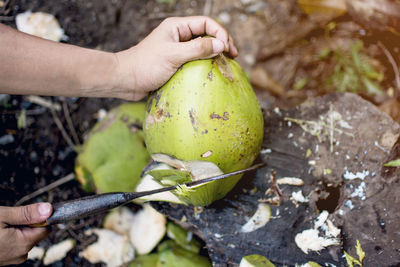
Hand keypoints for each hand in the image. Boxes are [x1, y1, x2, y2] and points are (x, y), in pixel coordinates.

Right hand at [0, 203, 51, 265]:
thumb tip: (49, 209)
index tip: (29, 211)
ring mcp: (10, 259)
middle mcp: (20, 254)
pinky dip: (7, 237)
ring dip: (14, 230)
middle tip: (7, 219)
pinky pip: (12, 244)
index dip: (40, 217)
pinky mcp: (3, 259)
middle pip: (34, 233)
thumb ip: (27, 213)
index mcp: (23, 243)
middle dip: (24, 223)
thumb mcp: (2, 216)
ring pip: (22, 238)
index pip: (46, 228)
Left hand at [114, 16, 237, 99]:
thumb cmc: (145, 65)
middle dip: (222, 43)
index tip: (228, 48)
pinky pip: (196, 60)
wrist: (126, 80)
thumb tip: (221, 45)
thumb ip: (197, 49)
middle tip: (233, 56)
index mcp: (177, 27)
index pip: (206, 23)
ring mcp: (178, 50)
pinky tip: (212, 72)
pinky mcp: (176, 63)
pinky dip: (206, 64)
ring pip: (202, 48)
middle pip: (207, 34)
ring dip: (215, 54)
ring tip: (226, 63)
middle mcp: (179, 36)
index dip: (221, 33)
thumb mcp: (173, 55)